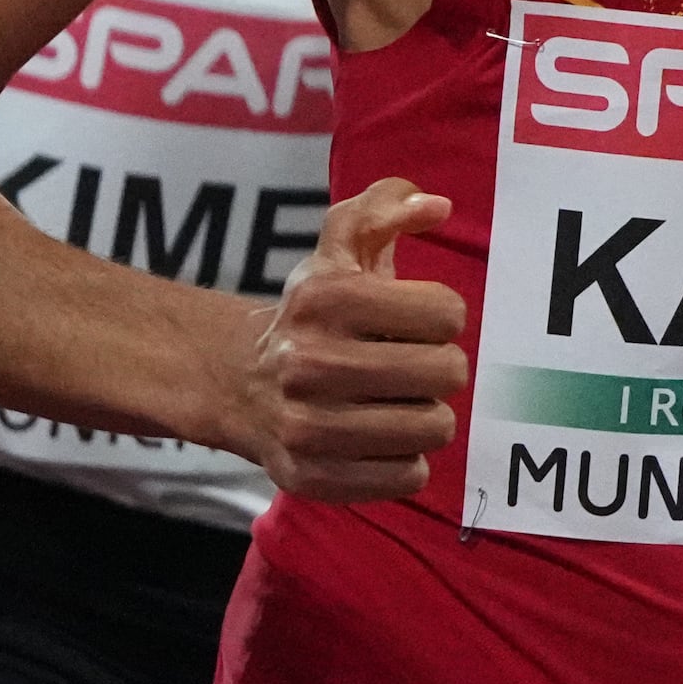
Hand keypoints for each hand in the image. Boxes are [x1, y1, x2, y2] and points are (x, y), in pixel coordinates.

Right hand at [241, 177, 463, 500]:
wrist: (234, 382)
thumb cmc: (312, 314)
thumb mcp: (338, 250)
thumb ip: (385, 208)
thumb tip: (435, 206)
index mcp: (325, 299)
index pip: (448, 313)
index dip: (441, 316)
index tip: (413, 321)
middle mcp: (308, 363)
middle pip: (447, 373)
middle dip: (438, 367)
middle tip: (409, 365)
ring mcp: (305, 427)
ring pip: (434, 428)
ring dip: (426, 415)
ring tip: (395, 402)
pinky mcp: (310, 477)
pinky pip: (406, 476)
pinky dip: (405, 460)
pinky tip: (379, 438)